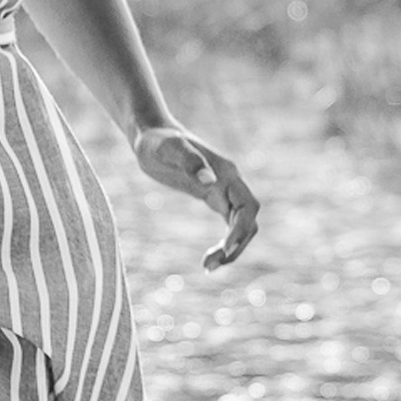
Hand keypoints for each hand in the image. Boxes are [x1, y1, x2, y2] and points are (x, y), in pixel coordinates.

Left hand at [133, 124, 259, 269]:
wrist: (151, 133)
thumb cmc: (157, 141)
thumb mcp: (168, 149)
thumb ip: (188, 161)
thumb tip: (209, 181)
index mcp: (225, 172)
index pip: (247, 206)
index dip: (241, 230)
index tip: (225, 249)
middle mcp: (229, 182)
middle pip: (249, 220)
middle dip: (237, 245)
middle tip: (210, 266)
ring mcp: (223, 189)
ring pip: (241, 225)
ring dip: (231, 248)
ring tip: (208, 267)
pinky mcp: (212, 196)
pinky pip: (229, 223)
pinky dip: (225, 243)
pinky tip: (209, 258)